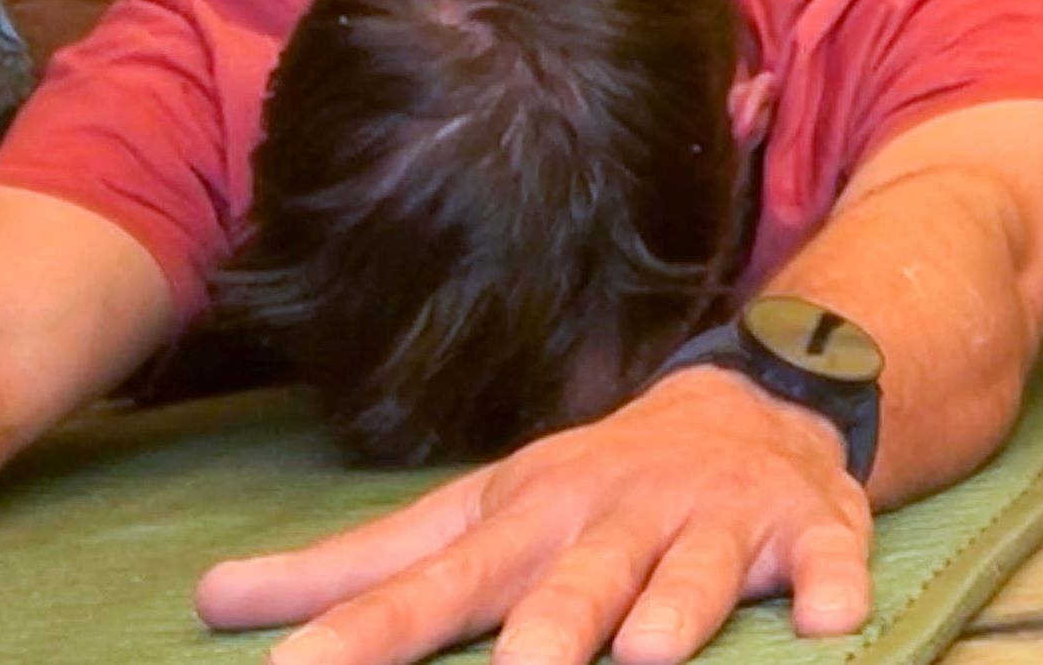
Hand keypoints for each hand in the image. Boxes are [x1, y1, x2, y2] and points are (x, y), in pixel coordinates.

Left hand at [194, 369, 871, 664]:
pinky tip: (835, 620)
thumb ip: (360, 573)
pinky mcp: (810, 531)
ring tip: (653, 652)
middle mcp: (618, 518)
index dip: (365, 635)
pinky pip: (829, 561)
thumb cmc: (589, 490)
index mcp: (529, 519)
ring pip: (695, 574)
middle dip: (547, 629)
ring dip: (678, 608)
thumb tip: (208, 601)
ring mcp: (717, 523)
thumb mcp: (479, 513)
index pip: (434, 587)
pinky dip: (835, 587)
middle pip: (575, 581)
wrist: (758, 403)